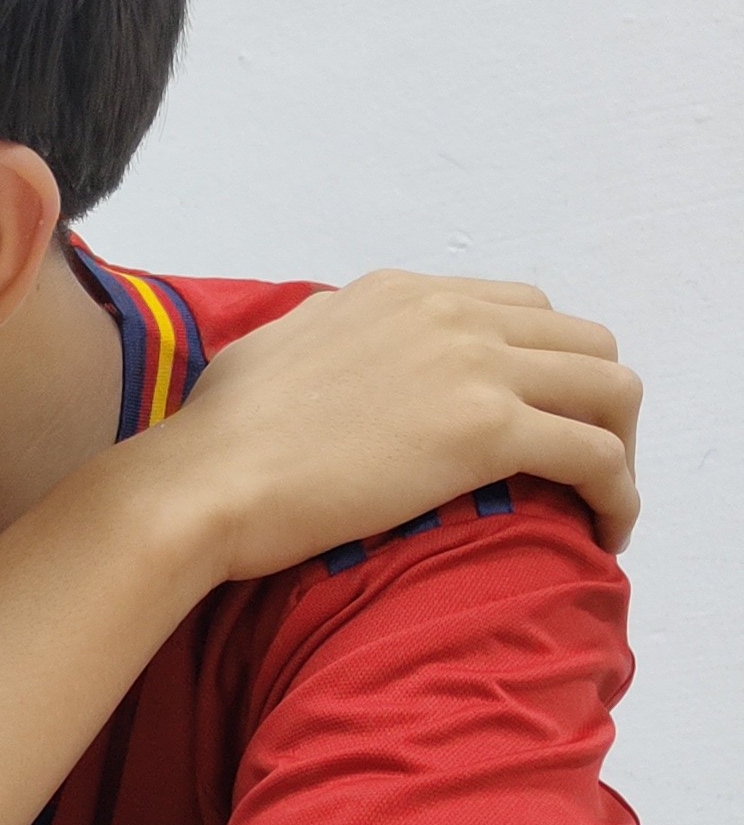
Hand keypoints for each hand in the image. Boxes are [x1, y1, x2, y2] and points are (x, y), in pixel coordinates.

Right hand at [141, 271, 640, 582]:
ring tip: (598, 500)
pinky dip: (616, 493)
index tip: (532, 418)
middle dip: (595, 402)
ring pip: (610, 389)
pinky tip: (604, 531)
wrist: (204, 481)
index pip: (519, 309)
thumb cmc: (216, 435)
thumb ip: (329, 342)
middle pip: (584, 341)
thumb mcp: (276, 351)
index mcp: (399, 294)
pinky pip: (596, 455)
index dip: (542, 367)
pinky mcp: (486, 431)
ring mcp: (473, 367)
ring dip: (618, 444)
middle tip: (574, 465)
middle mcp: (449, 314)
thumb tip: (337, 363)